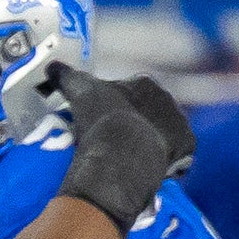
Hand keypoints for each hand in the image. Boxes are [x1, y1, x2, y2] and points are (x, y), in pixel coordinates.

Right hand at [46, 62, 195, 228]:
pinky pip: (177, 156)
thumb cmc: (100, 118)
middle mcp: (167, 99)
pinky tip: (148, 171)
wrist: (122, 152)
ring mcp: (179, 124)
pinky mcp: (186, 148)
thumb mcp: (78, 92)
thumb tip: (52, 66)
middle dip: (138, 123)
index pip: (132, 91)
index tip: (106, 120)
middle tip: (118, 141)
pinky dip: (165, 163)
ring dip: (152, 143)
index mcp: (144, 84)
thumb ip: (67, 76)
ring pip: (163, 133)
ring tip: (131, 158)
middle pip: (150, 112)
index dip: (118, 106)